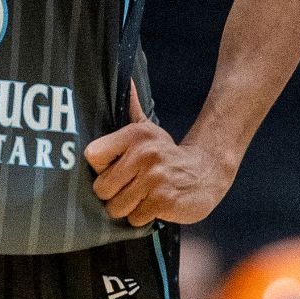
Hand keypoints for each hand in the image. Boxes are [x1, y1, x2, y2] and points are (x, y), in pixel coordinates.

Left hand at [85, 84, 232, 226]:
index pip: (92, 156)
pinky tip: (154, 205)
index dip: (100, 168)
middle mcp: (143, 155)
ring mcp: (153, 179)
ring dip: (128, 208)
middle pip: (101, 188)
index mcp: (134, 135)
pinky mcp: (163, 202)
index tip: (114, 168)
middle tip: (129, 188)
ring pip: (117, 207)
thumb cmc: (168, 153)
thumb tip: (125, 79)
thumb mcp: (148, 128)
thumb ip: (131, 106)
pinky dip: (143, 217)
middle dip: (113, 194)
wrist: (207, 171)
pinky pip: (135, 219)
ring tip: (142, 197)